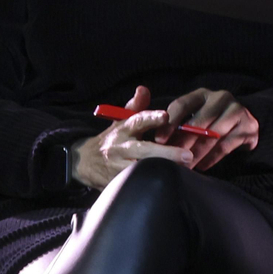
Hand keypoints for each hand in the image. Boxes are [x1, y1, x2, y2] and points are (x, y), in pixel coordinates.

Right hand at [69, 86, 191, 189]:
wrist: (84, 162)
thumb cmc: (111, 140)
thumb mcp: (120, 121)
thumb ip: (135, 107)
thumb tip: (143, 89)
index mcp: (123, 129)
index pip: (137, 120)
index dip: (151, 118)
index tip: (166, 116)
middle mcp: (121, 147)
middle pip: (144, 150)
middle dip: (166, 153)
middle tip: (188, 155)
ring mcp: (119, 167)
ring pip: (141, 169)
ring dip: (162, 170)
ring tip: (184, 170)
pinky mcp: (118, 183)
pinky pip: (137, 184)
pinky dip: (152, 184)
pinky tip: (169, 183)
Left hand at [161, 87, 259, 171]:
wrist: (243, 124)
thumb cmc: (211, 122)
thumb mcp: (194, 116)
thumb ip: (177, 124)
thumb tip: (157, 142)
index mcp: (202, 94)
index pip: (182, 104)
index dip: (169, 123)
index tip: (158, 140)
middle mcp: (221, 98)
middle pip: (199, 122)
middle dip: (183, 142)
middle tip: (172, 158)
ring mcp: (237, 111)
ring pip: (213, 136)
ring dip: (197, 153)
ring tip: (186, 167)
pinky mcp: (249, 126)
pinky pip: (226, 146)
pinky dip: (212, 158)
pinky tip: (202, 166)